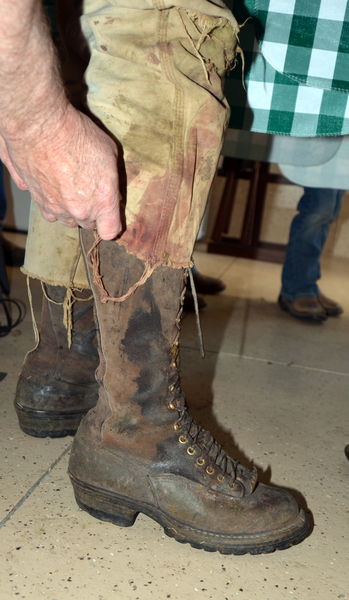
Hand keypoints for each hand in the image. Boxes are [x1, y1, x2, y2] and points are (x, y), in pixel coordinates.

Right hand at [0, 105, 121, 239]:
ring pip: (66, 219)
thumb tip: (111, 189)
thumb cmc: (78, 136)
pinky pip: (48, 211)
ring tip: (71, 190)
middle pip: (87, 224)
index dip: (111, 224)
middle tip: (90, 190)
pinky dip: (52, 204)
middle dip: (91, 212)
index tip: (111, 215)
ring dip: (71, 210)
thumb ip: (112, 179)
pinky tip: (54, 188)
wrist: (40, 126)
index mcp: (101, 202)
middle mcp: (78, 211)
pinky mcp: (37, 199)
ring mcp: (55, 207)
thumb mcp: (110, 153)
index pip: (109, 231)